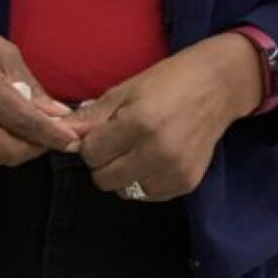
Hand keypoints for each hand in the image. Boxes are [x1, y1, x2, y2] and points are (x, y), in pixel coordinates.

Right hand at [0, 2, 80, 165]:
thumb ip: (32, 89)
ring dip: (16, 146)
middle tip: (51, 136)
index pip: (26, 123)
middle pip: (11, 151)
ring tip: (24, 125)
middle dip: (37, 149)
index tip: (74, 142)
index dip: (53, 136)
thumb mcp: (6, 54)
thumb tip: (59, 116)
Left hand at [63, 34, 262, 200]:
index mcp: (139, 123)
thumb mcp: (125, 90)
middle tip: (117, 141)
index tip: (102, 131)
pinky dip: (143, 180)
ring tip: (137, 148)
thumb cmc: (167, 81)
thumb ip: (91, 117)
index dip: (90, 142)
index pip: (91, 153)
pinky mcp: (186, 183)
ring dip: (123, 173)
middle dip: (103, 161)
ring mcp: (174, 171)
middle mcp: (158, 152)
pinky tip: (154, 157)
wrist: (217, 86)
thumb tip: (60, 133)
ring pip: (124, 191)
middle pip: (103, 178)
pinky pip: (147, 195)